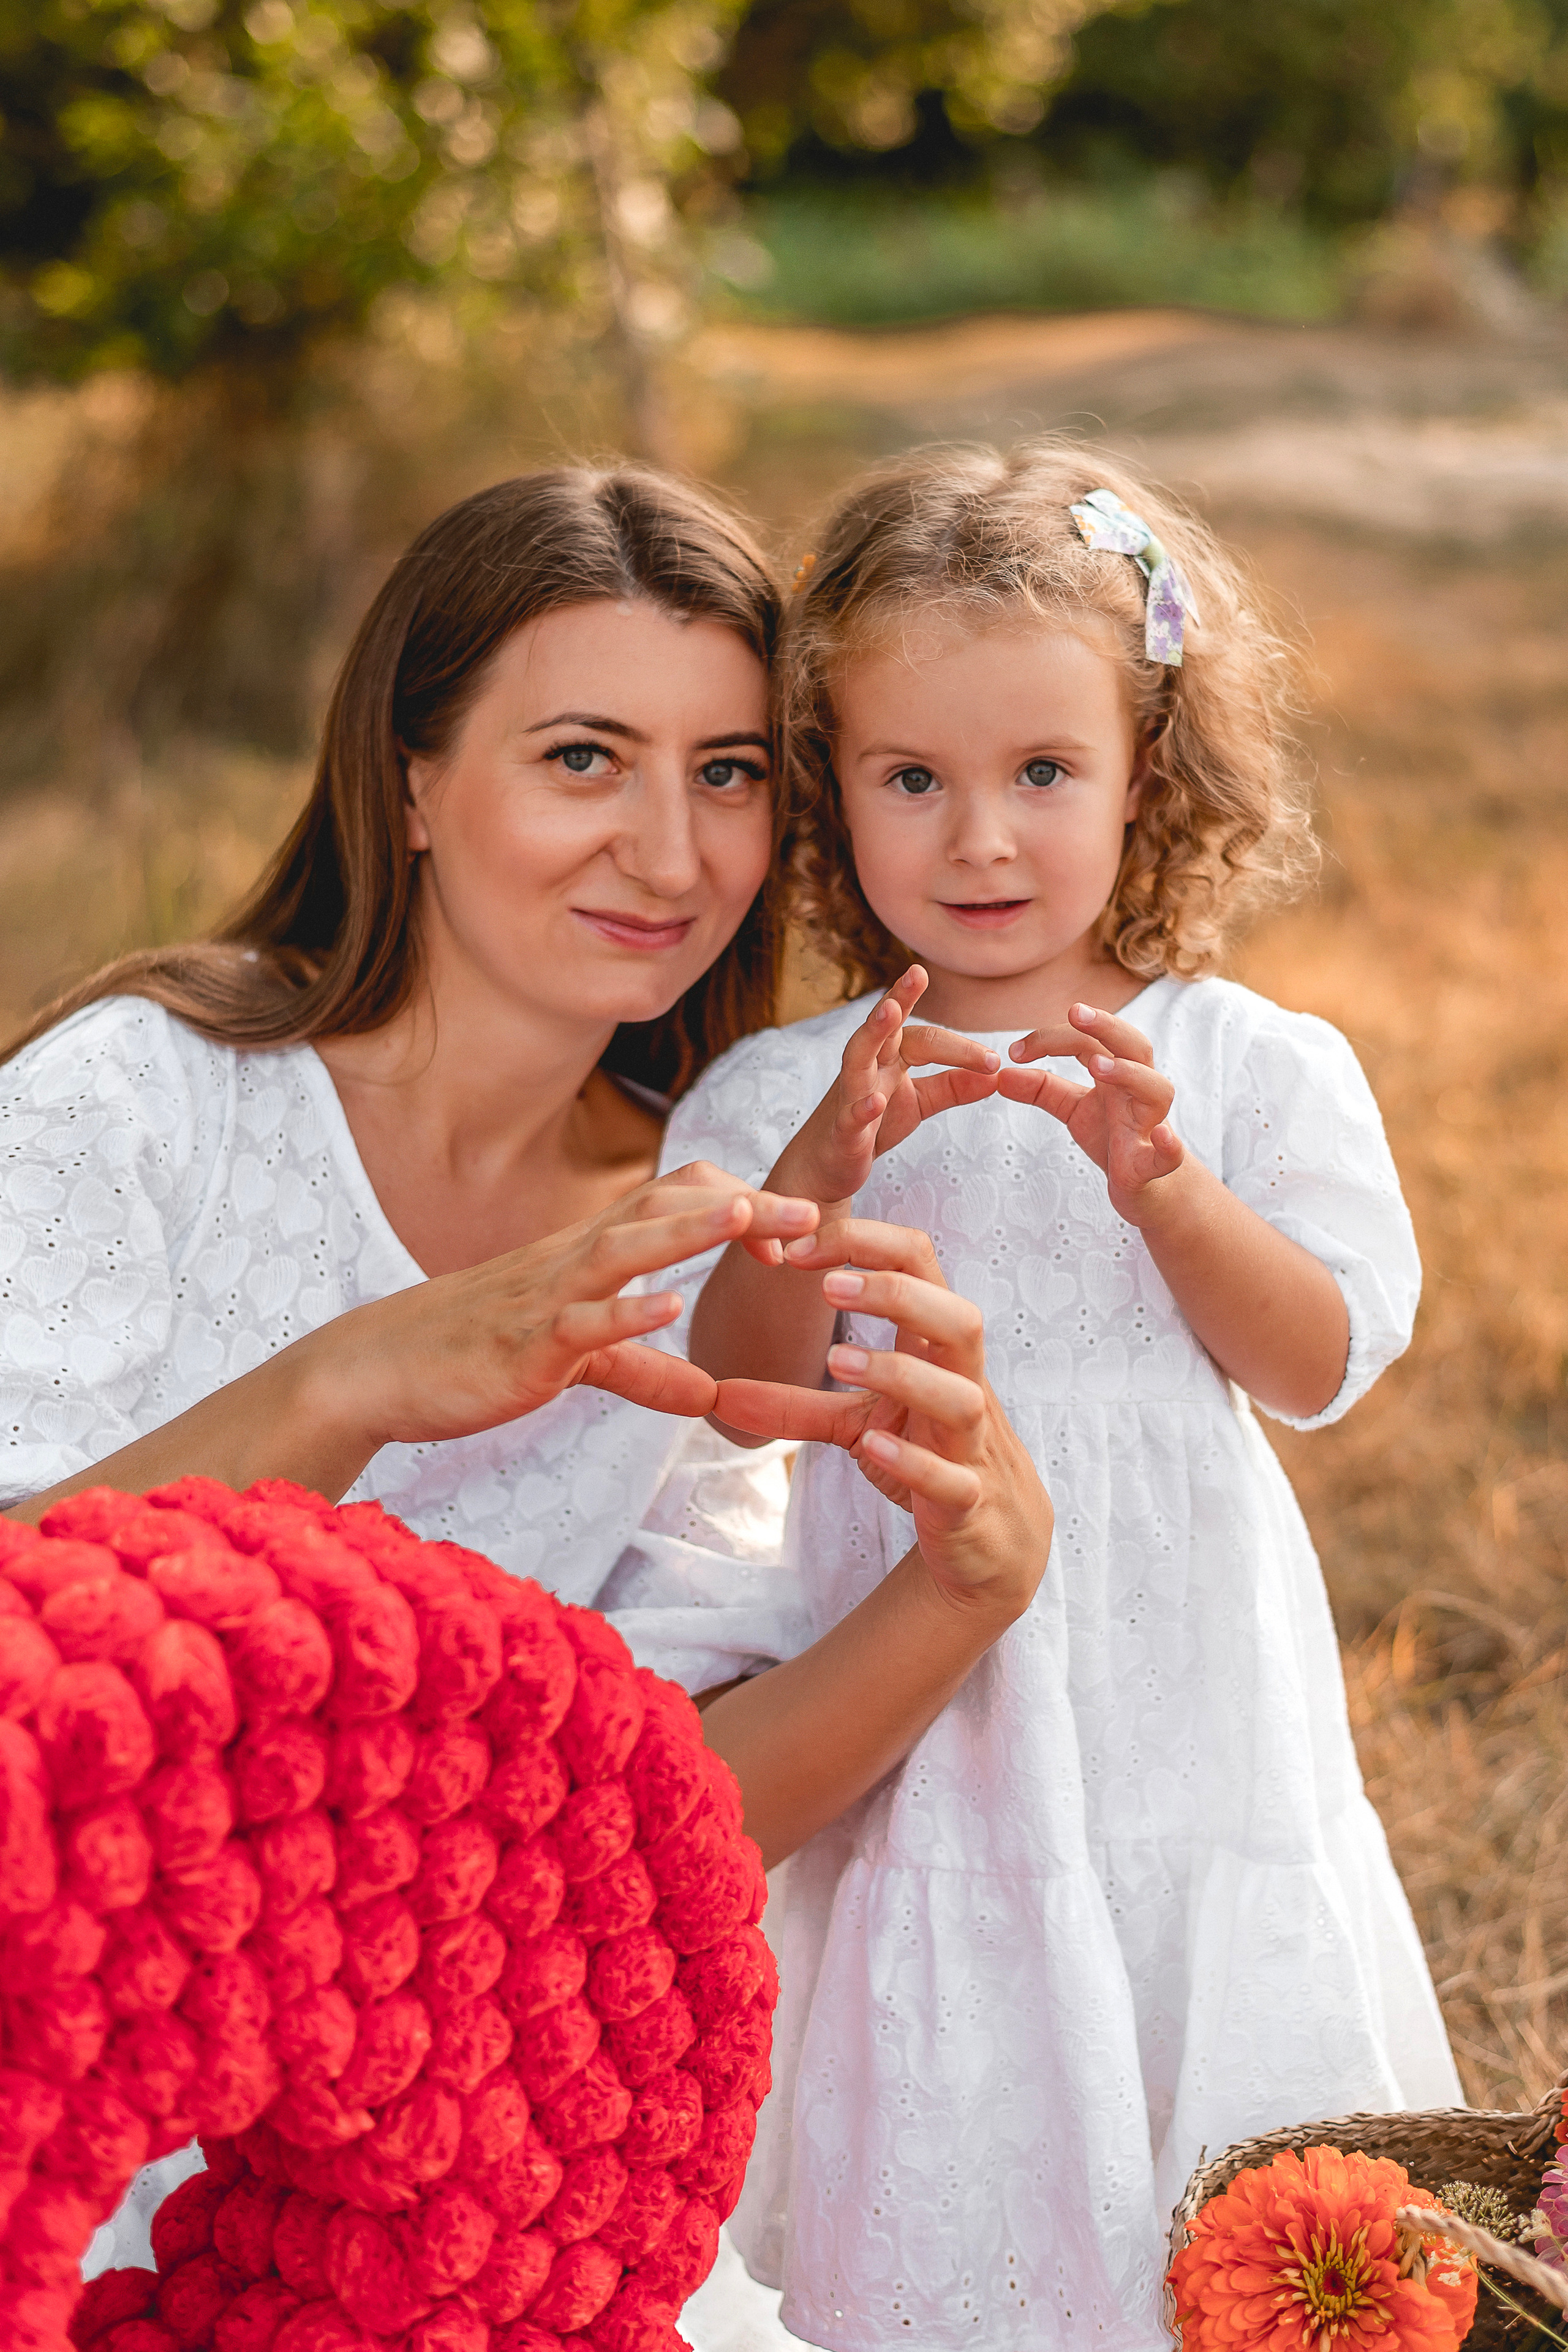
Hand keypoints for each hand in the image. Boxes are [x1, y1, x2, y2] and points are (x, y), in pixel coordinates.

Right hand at [308, 1162, 821, 1452]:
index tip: (800, 1227)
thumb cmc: (472, 1355)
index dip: (740, 1205)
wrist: (375, 1370)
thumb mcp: (576, 1363)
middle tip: (816, 1210)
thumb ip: (644, 1371)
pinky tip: (668, 1308)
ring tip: (753, 1216)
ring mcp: (545, 1298)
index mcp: (587, 1253)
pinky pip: (579, 1324)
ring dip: (691, 1231)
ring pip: (625, 1248)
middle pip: (665, 1208)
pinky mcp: (523, 1346)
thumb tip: (710, 1396)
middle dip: (743, 1206)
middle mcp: (572, 1259)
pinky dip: (625, 1315)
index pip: (673, 1200)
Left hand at [715, 1218, 1050, 1621]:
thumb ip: (795, 1404)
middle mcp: (962, 1385)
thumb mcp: (854, 1424)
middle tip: (826, 1284)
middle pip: (957, 1318)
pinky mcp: (969, 1499)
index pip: (919, 1269)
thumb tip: (718, 1394)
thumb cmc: (927, 1453)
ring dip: (901, 1372)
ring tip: (839, 1359)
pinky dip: (913, 1459)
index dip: (864, 1245)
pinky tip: (870, 1446)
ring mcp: (972, 1444)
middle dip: (896, 1292)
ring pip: (961, 1395)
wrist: (990, 1539)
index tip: (796, 1248)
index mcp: (936, 1350)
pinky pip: (952, 1476)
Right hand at [776, 966, 999, 1217]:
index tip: (993, 1059)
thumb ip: (953, 1086)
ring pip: (858, 1057)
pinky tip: (875, 1102)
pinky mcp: (842, 1130)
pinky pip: (851, 1115)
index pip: (924, 1038)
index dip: (958, 1046)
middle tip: (918, 973)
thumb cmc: (874, 1126)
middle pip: (884, 1028)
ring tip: (889, 1012)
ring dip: (872, 1033)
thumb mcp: (919, 1103)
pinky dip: (862, 1108)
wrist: (829, 1165)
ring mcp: (850, 1095)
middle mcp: (867, 1067)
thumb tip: (996, 1074)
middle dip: (898, 998)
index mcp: (888, 1057)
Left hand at [998, 1001, 1183, 1224]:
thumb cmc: (1112, 1138)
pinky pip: (1170, 1153)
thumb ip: (1042, 1090)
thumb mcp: (1074, 1109)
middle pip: (1133, 1046)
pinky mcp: (1155, 1163)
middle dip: (1107, 1026)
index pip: (1089, 1041)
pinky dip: (1169, 1144)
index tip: (1014, 1052)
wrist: (1143, 1186)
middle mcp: (1138, 1090)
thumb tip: (1001, 1075)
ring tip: (1099, 1066)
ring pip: (1156, 1089)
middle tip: (1075, 1012)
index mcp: (1117, 1073)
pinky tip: (1161, 1136)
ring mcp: (1151, 1123)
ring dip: (1129, 1074)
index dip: (1052, 1039)